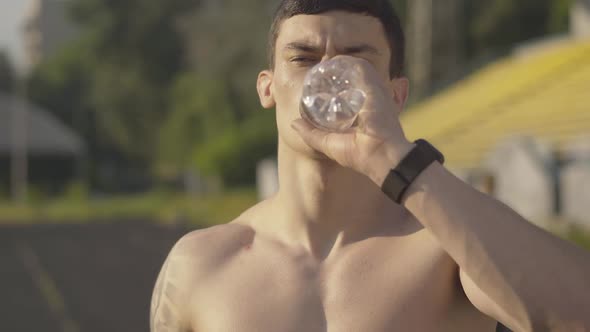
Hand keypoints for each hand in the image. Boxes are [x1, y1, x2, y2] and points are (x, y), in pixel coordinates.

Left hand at [291, 55, 414, 185]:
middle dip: (333, 75)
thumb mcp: (327, 143)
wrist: (380, 156)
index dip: (330, 88)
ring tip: (322, 65)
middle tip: (318, 73)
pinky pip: (360, 67)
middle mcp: (367, 101)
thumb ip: (310, 133)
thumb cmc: (358, 154)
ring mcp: (372, 92)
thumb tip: (293, 123)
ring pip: (354, 70)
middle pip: (349, 80)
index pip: (344, 94)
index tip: (315, 85)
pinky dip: (346, 62)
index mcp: (359, 114)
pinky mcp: (374, 87)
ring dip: (339, 65)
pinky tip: (333, 62)